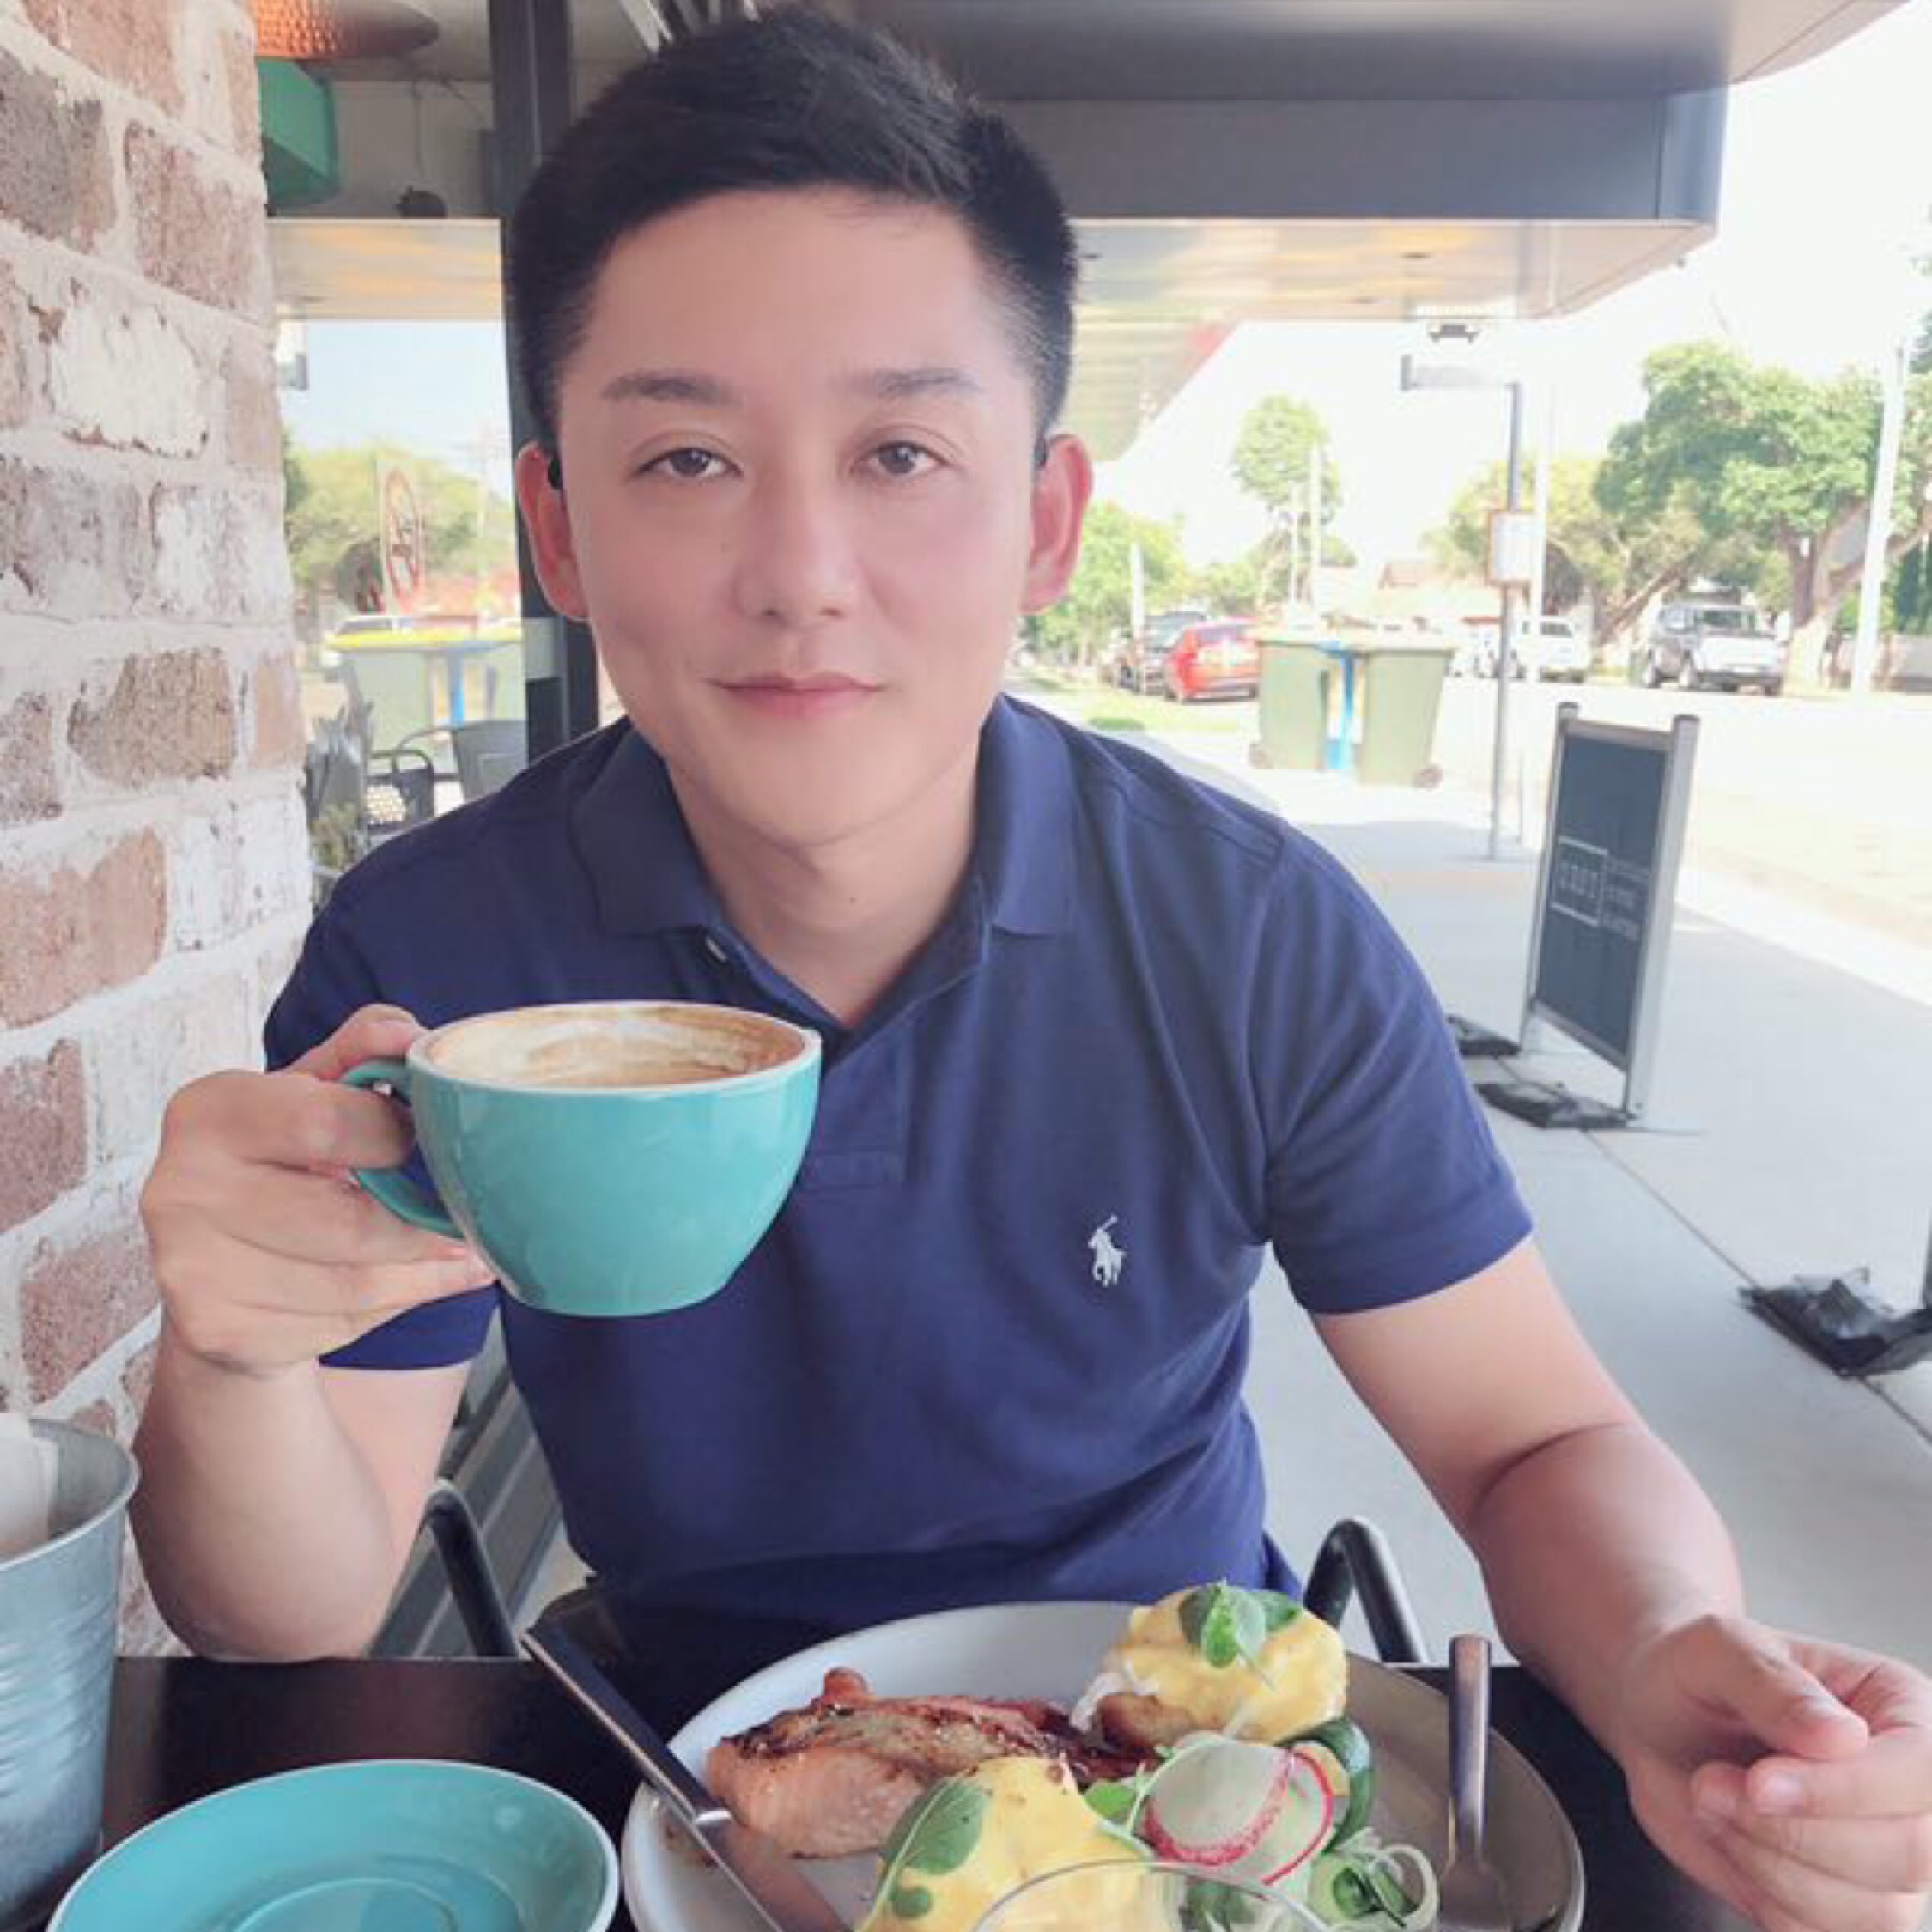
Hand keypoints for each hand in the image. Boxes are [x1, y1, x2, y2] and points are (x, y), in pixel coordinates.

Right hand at [141, 1004, 496, 1376]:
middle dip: (420, 1224)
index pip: (325, 1122)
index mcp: (208, 1111)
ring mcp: (190, 1269)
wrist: (219, 1269)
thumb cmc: (281, 1162)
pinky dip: (393, 1304)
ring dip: (420, 1270)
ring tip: (452, 1251)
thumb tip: (412, 1036)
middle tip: (459, 1216)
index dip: (393, 1134)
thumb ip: (365, 1050)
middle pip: (347, 1222)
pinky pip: (339, 1324)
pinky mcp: (216, 1331)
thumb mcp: (314, 1092)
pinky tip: (404, 1283)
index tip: (420, 1138)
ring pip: (354, 1283)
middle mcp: (182, 1188)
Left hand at [1617, 1612, 1931, 1931]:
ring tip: (1712, 1798)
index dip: (1845, 1791)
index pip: (1922, 1772)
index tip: (1758, 1780)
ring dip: (1768, 1862)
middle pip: (1909, 1853)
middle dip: (1793, 1831)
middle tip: (1711, 1783)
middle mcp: (1910, 1790)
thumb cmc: (1696, 1673)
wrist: (1658, 1718)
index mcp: (1903, 1709)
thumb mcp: (1718, 1649)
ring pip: (1871, 1910)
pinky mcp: (1842, 1905)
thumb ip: (1774, 1686)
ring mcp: (1885, 1857)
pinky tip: (1729, 1839)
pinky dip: (1763, 1897)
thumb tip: (1842, 1737)